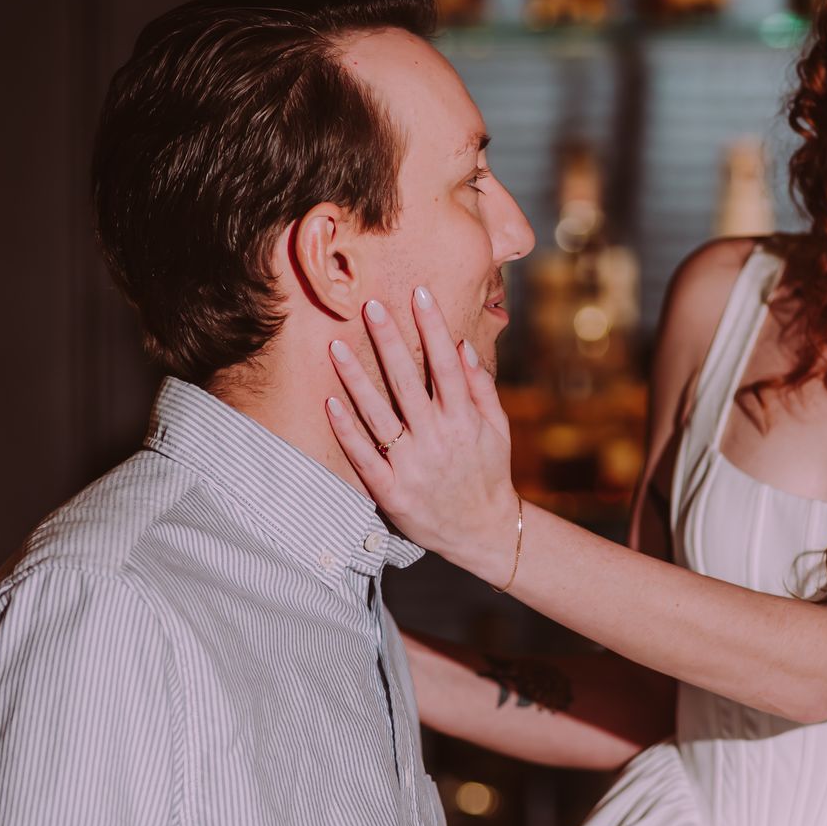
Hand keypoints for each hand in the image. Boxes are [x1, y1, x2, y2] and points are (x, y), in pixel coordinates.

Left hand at [326, 288, 522, 585]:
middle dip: (389, 340)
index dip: (432, 326)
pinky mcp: (391, 491)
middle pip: (407, 381)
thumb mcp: (497, 430)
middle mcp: (437, 438)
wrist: (483, 533)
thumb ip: (480, 388)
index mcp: (464, 420)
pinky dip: (346, 430)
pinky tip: (329, 401)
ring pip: (378, 414)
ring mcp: (412, 465)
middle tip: (369, 304)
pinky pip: (364, 456)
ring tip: (335, 345)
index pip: (445, 364)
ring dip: (356, 378)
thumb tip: (462, 346)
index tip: (419, 292)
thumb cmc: (489, 474)